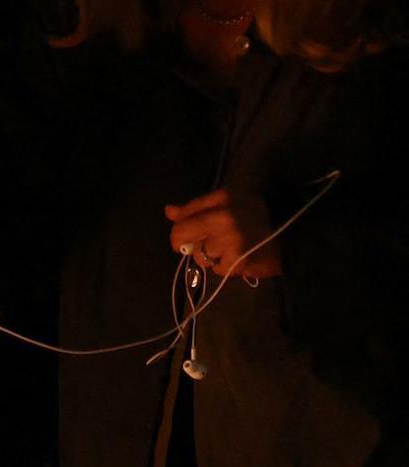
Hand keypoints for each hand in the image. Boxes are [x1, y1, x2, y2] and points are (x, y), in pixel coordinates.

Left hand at [166, 190, 281, 279]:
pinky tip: (243, 259)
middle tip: (207, 247)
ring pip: (201, 255)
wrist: (298, 234)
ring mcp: (231, 238)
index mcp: (223, 197)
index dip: (181, 229)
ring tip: (236, 250)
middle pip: (182, 234)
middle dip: (189, 244)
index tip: (191, 235)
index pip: (184, 214)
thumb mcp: (230, 205)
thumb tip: (168, 211)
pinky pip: (218, 269)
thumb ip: (197, 209)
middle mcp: (224, 215)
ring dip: (214, 257)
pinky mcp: (239, 259)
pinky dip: (228, 268)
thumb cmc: (261, 219)